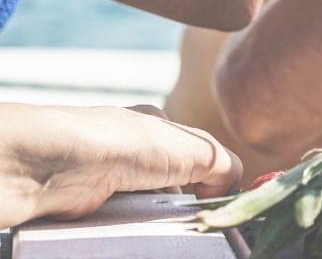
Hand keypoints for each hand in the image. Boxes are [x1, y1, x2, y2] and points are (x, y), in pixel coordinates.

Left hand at [0, 104, 240, 225]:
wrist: (55, 167)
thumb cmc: (127, 146)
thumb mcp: (191, 147)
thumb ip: (221, 164)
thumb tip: (229, 188)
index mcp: (158, 127)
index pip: (197, 153)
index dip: (211, 178)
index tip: (216, 200)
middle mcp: (133, 149)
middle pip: (174, 182)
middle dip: (185, 202)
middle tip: (193, 218)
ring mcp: (110, 177)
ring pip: (149, 206)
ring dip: (160, 219)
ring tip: (164, 228)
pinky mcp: (92, 205)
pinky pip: (124, 221)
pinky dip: (135, 229)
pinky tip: (138, 231)